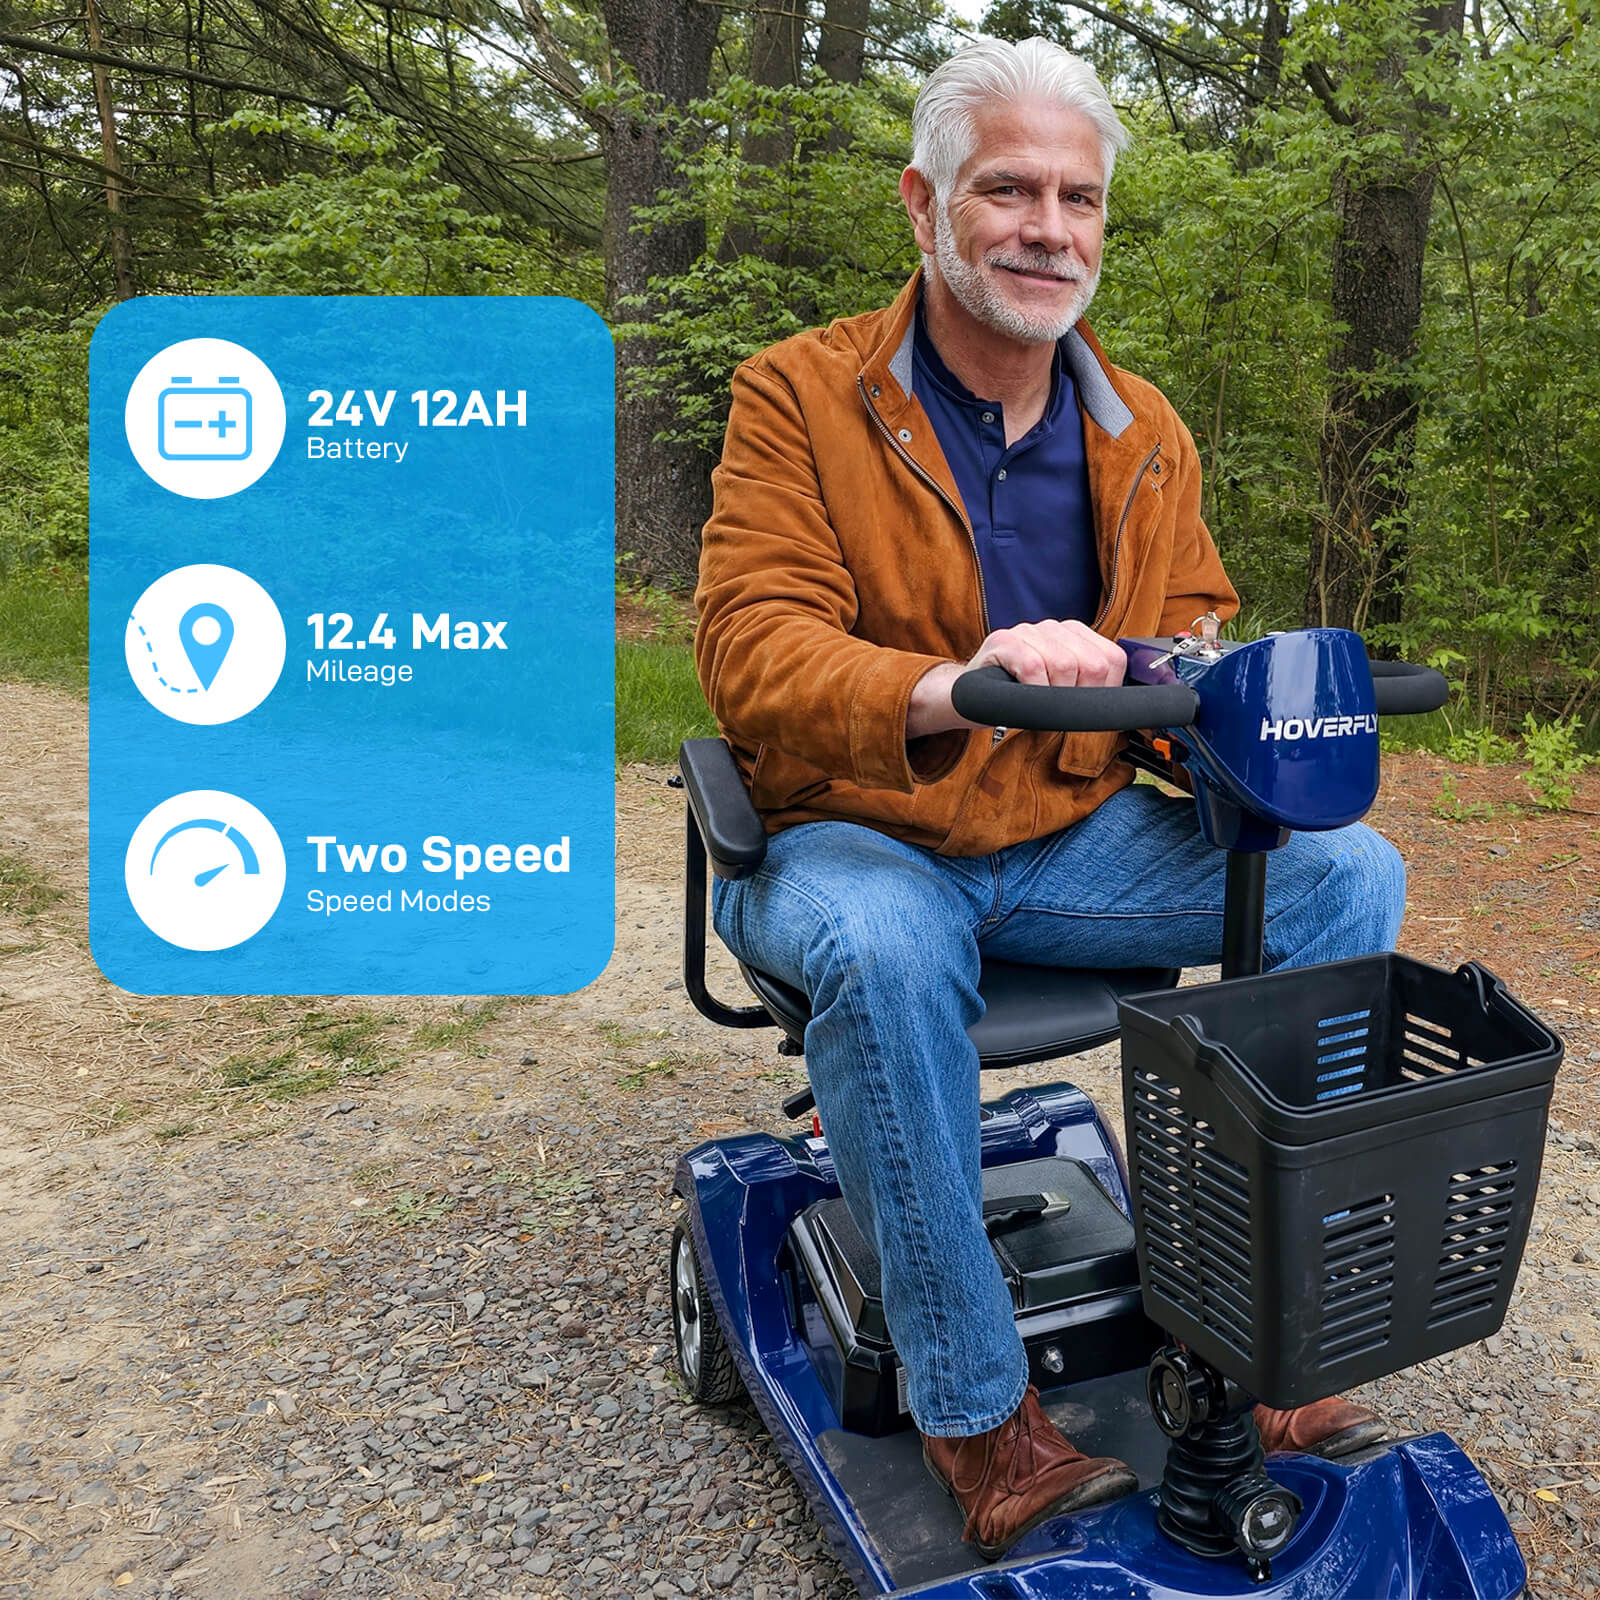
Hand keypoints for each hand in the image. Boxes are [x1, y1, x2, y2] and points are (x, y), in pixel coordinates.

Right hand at [907, 621, 1126, 737]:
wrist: (970, 698)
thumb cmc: (1019, 698)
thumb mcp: (1061, 693)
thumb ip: (1091, 690)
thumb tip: (1124, 706)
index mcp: (1077, 636)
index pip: (1113, 660)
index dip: (1104, 692)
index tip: (1084, 707)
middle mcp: (1055, 627)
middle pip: (1092, 664)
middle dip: (1079, 696)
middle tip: (1057, 708)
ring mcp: (1029, 631)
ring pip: (1064, 665)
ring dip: (1053, 696)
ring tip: (1036, 700)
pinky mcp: (1004, 641)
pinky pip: (1033, 666)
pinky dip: (1033, 689)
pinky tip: (1022, 693)